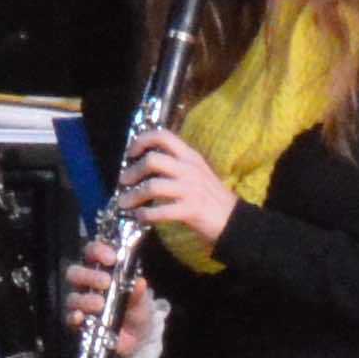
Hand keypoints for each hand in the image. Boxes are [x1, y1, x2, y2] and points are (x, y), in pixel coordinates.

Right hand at [61, 235, 130, 334]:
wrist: (137, 337)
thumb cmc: (136, 309)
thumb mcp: (141, 299)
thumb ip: (139, 291)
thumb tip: (139, 282)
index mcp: (100, 269)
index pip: (91, 252)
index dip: (98, 251)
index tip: (112, 258)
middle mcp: (86, 284)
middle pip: (74, 273)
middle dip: (88, 276)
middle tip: (106, 282)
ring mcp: (80, 304)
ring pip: (72, 297)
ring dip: (85, 299)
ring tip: (100, 304)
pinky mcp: (78, 324)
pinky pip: (69, 319)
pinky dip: (73, 317)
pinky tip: (81, 317)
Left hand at [112, 124, 237, 247]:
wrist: (234, 221)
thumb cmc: (211, 197)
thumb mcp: (196, 172)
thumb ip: (175, 166)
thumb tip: (143, 166)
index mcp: (190, 156)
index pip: (164, 136)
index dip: (143, 141)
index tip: (131, 153)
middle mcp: (189, 169)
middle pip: (153, 160)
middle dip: (132, 172)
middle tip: (124, 182)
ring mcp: (191, 189)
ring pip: (153, 186)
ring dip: (133, 196)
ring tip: (125, 204)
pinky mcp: (190, 210)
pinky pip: (161, 211)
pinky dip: (146, 215)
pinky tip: (141, 218)